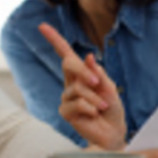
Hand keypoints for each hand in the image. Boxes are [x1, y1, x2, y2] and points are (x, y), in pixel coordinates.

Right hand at [39, 23, 125, 149]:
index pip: (64, 54)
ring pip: (77, 88)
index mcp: (80, 74)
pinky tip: (94, 114)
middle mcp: (71, 83)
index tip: (42, 26)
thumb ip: (99, 73)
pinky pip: (77, 103)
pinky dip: (90, 108)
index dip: (54, 39)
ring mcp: (67, 98)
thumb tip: (89, 56)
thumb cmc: (112, 109)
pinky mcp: (66, 112)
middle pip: (67, 63)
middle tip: (96, 82)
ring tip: (101, 107)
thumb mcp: (110, 87)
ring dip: (94, 97)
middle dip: (84, 71)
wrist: (114, 131)